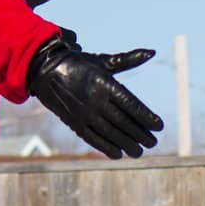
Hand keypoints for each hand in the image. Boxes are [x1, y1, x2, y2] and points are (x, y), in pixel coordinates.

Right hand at [27, 34, 163, 158]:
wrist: (45, 70)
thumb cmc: (80, 65)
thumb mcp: (103, 61)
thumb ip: (128, 59)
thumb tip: (152, 52)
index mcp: (104, 83)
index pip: (131, 104)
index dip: (146, 117)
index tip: (159, 126)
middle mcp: (94, 100)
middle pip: (123, 122)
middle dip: (140, 134)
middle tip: (153, 142)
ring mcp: (83, 113)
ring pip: (110, 133)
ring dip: (127, 144)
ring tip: (139, 152)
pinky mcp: (74, 123)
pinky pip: (93, 139)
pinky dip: (107, 148)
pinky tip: (119, 153)